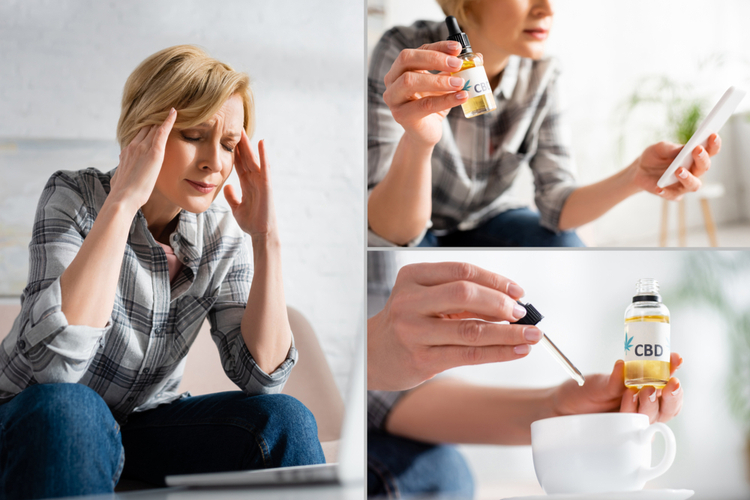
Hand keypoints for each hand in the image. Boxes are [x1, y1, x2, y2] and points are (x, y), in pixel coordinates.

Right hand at [110, 108, 176, 211]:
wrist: (123, 198)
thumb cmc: (123, 194)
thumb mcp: (121, 179)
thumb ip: (122, 173)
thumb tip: (119, 176)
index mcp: (127, 152)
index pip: (139, 136)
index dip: (147, 128)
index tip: (154, 122)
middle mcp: (134, 146)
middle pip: (146, 128)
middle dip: (155, 120)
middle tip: (164, 108)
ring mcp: (143, 147)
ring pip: (153, 127)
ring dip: (162, 118)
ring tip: (171, 107)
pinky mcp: (154, 152)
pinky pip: (162, 132)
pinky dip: (168, 121)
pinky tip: (174, 112)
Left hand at [224, 130, 278, 238]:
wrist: (261, 233)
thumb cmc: (252, 222)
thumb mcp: (237, 207)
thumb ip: (232, 196)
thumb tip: (227, 186)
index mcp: (247, 184)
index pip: (239, 163)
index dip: (233, 151)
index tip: (226, 138)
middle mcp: (255, 180)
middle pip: (246, 158)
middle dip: (240, 144)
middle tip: (234, 127)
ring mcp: (262, 181)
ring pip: (254, 159)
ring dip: (249, 145)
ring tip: (244, 130)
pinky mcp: (267, 185)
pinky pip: (265, 167)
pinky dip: (263, 155)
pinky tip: (261, 143)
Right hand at [367, 261, 541, 390]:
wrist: (373, 354)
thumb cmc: (408, 322)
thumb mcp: (424, 298)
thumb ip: (459, 295)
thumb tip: (510, 300)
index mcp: (412, 277)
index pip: (462, 271)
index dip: (495, 280)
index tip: (517, 291)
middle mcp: (409, 302)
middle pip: (465, 294)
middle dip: (501, 303)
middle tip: (523, 313)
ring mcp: (413, 332)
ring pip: (471, 330)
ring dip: (508, 333)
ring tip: (532, 335)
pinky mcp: (421, 360)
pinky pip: (469, 355)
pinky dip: (499, 352)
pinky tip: (517, 350)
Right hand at [382, 41, 468, 146]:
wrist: (425, 133)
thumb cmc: (432, 104)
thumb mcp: (444, 84)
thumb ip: (456, 70)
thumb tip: (477, 57)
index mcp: (401, 68)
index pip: (418, 50)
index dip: (438, 47)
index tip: (458, 48)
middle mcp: (392, 80)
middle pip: (407, 59)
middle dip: (434, 59)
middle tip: (458, 64)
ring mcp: (393, 98)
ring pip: (409, 81)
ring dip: (438, 80)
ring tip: (460, 83)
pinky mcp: (401, 115)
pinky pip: (424, 105)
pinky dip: (445, 100)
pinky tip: (462, 97)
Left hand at [553, 352, 683, 423]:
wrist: (563, 409)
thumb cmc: (584, 392)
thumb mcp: (598, 382)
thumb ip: (614, 379)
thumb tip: (623, 365)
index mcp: (642, 387)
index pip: (666, 381)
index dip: (673, 370)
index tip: (676, 359)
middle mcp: (643, 404)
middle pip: (669, 405)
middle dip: (671, 395)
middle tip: (665, 384)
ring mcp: (635, 418)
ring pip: (655, 416)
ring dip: (649, 404)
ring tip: (638, 392)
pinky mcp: (625, 430)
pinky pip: (636, 426)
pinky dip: (633, 412)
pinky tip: (627, 399)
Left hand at [632, 134, 720, 200]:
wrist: (639, 170)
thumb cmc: (655, 156)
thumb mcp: (659, 148)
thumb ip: (672, 148)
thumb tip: (685, 148)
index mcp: (695, 157)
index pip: (710, 151)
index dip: (714, 144)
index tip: (713, 135)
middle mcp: (694, 171)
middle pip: (704, 167)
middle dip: (702, 158)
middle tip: (697, 149)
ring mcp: (684, 184)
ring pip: (694, 185)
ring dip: (688, 178)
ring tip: (679, 170)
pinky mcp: (672, 195)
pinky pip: (672, 195)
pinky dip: (666, 192)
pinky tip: (659, 187)